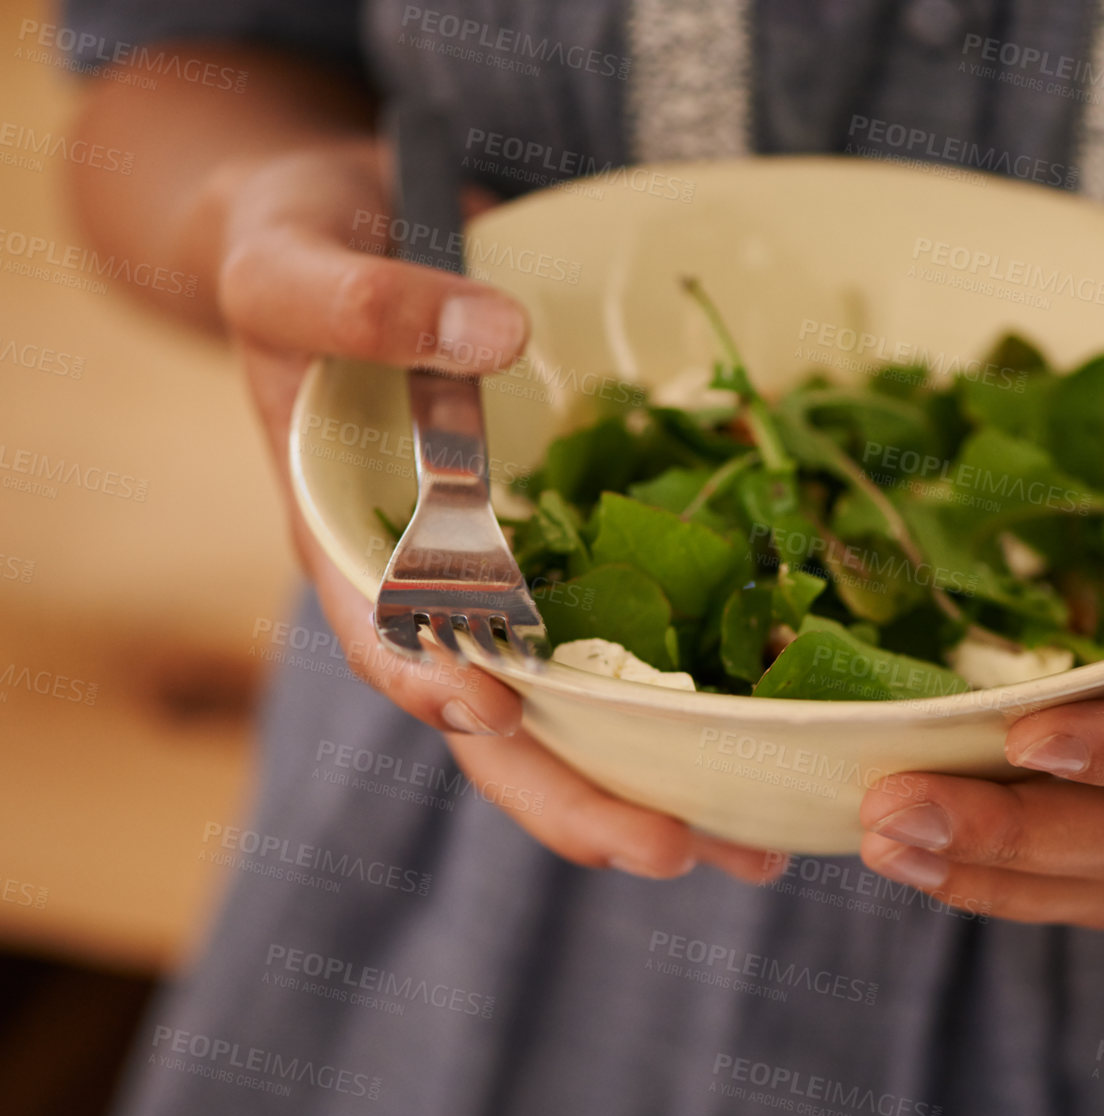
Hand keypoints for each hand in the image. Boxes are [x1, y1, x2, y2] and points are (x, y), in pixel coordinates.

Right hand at [217, 141, 779, 883]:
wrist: (346, 233)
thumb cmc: (295, 253)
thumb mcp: (293, 263)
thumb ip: (363, 302)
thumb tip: (491, 334)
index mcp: (345, 545)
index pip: (384, 640)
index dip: (434, 684)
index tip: (496, 712)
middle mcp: (430, 586)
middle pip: (497, 721)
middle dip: (577, 793)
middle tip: (674, 852)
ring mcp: (506, 579)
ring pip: (577, 707)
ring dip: (655, 783)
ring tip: (754, 848)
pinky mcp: (574, 549)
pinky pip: (633, 633)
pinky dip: (692, 694)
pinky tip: (769, 740)